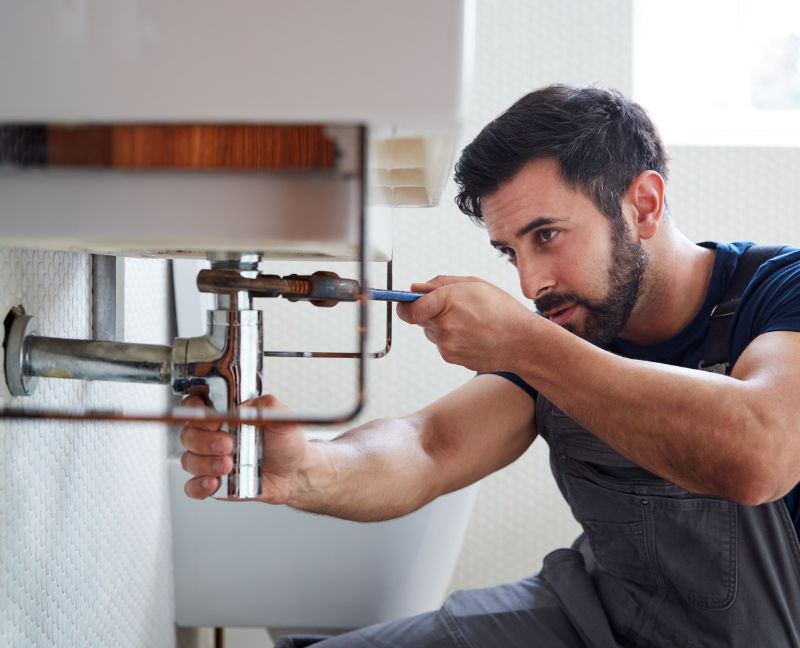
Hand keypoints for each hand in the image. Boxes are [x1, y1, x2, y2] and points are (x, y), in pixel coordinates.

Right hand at [179, 394, 310, 503]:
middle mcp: (213, 436)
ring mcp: (211, 460)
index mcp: (225, 415)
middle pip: (188, 435)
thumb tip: (243, 409)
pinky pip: (192, 486)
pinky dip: (198, 486)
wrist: (295, 472)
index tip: (213, 421)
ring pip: (188, 460)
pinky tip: (215, 482)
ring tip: (228, 465)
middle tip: (227, 446)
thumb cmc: (286, 443)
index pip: (194, 406)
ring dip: (204, 464)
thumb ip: (266, 406)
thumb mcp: (282, 418)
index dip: (195, 411)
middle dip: (203, 441)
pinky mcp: (214, 482)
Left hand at [396, 275, 534, 372]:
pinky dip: (451, 338)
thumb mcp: (474, 284)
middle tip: (452, 307)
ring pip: (430, 331)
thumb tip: (416, 288)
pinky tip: (471, 334)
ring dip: (441, 325)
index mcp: (447, 302)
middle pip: (418, 318)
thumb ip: (440, 284)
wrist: (522, 342)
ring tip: (468, 321)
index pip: (408, 308)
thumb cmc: (503, 310)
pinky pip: (442, 344)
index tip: (405, 302)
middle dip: (428, 311)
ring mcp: (446, 346)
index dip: (404, 304)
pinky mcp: (451, 358)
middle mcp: (444, 327)